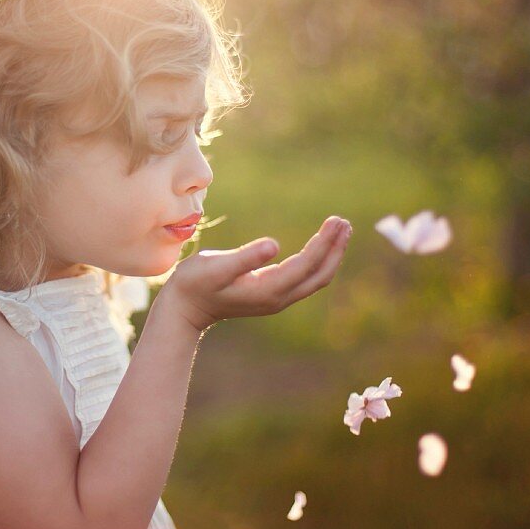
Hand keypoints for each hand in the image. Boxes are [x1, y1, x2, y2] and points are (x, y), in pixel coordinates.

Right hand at [160, 216, 352, 331]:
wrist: (185, 308)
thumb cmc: (195, 283)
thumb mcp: (215, 267)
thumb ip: (245, 257)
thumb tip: (274, 245)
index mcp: (268, 289)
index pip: (307, 264)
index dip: (324, 243)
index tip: (336, 220)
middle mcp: (278, 297)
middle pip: (319, 274)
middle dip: (335, 248)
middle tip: (345, 222)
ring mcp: (277, 299)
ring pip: (315, 279)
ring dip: (331, 255)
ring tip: (341, 230)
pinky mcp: (272, 295)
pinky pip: (306, 279)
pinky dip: (319, 262)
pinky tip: (321, 247)